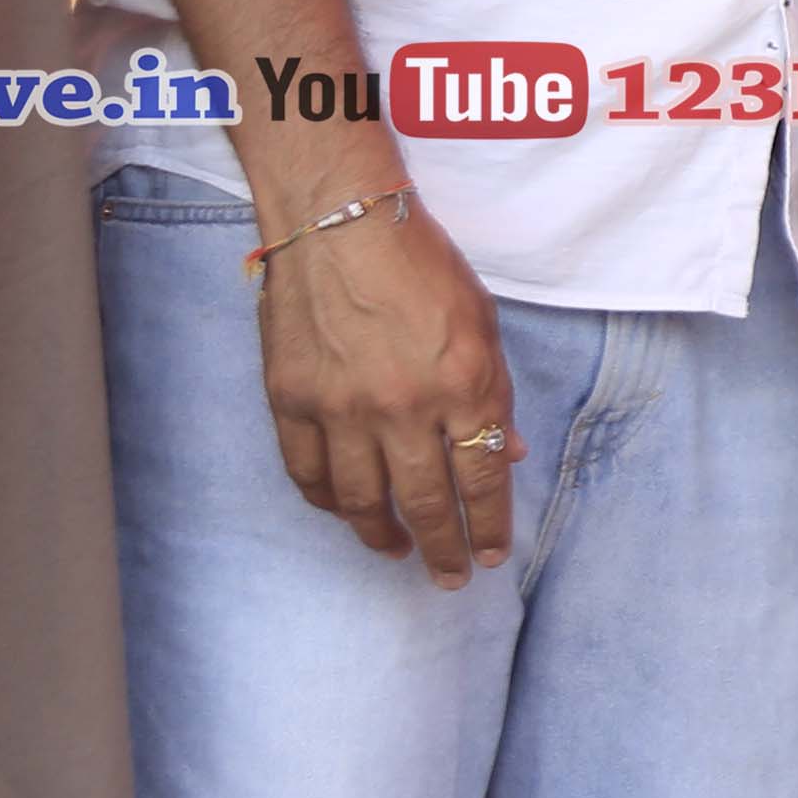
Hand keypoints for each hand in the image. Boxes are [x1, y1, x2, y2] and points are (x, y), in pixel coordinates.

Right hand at [259, 188, 519, 581]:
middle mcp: (403, 406)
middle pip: (425, 503)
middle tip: (450, 577)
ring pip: (360, 501)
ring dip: (381, 536)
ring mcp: (341, 407)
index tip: (491, 556)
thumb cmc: (420, 263)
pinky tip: (344, 512)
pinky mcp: (291, 400)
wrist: (339, 221)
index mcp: (463, 384)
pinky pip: (308, 474)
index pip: (481, 479)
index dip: (489, 526)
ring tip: (397, 551)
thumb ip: (494, 393)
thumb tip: (506, 455)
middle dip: (442, 550)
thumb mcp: (481, 323)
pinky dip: (327, 503)